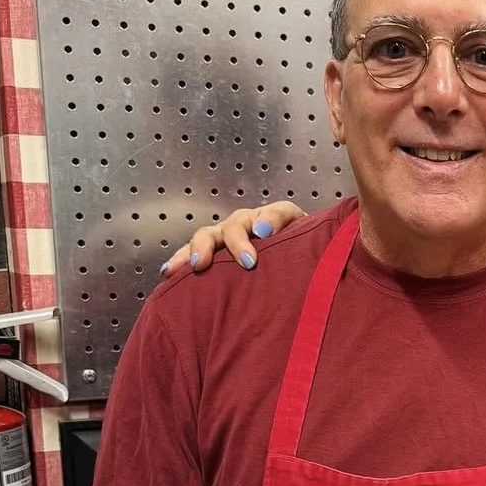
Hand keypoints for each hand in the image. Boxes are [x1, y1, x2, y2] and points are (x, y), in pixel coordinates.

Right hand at [160, 201, 306, 275]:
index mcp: (277, 220)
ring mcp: (226, 236)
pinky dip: (181, 260)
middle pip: (238, 224)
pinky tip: (170, 272)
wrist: (289, 263)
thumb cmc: (300, 255)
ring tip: (197, 265)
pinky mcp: (212, 252)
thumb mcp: (311, 246)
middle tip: (245, 262)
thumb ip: (315, 244)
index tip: (265, 234)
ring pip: (209, 235)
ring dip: (201, 249)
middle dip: (237, 241)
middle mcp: (249, 224)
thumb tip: (308, 246)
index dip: (270, 220)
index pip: (278, 213)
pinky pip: (192, 253)